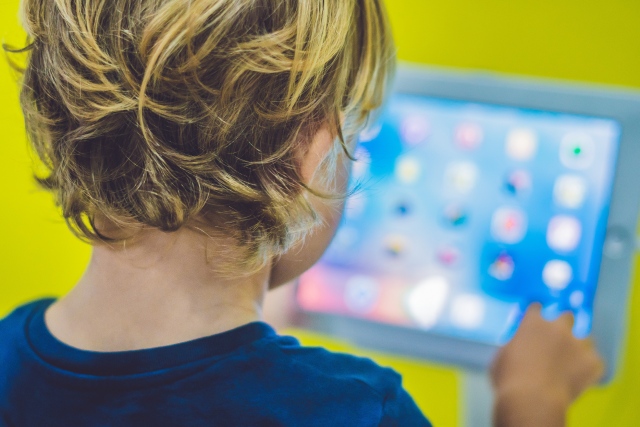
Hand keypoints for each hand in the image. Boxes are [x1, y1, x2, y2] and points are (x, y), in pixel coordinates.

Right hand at [491, 304, 604, 426]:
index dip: (536, 314)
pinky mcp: (593, 362)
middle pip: (567, 316)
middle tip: (557, 339)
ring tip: (572, 362)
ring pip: (586, 339)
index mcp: (533, 323)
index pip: (536, 308)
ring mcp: (578, 344)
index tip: (535, 320)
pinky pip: (595, 362)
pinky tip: (580, 377)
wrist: (533, 400)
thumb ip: (514, 344)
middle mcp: (558, 328)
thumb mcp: (502, 355)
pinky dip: (588, 368)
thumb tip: (518, 346)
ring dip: (578, 347)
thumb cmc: (509, 378)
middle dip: (563, 325)